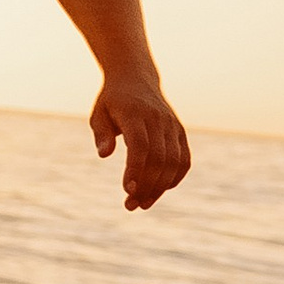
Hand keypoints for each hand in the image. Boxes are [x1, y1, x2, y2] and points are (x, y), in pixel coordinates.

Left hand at [90, 72, 190, 210]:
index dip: (136, 170)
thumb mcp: (99, 113)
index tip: (127, 191)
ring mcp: (172, 125)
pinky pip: (184, 160)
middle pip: (159, 158)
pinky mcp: (180, 131)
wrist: (135, 78)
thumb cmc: (112, 101)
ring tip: (142, 203)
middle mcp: (158, 119)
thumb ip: (101, 133)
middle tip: (130, 205)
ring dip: (160, 187)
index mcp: (136, 113)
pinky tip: (160, 190)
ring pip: (174, 162)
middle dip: (146, 186)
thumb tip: (104, 155)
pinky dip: (175, 178)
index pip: (140, 146)